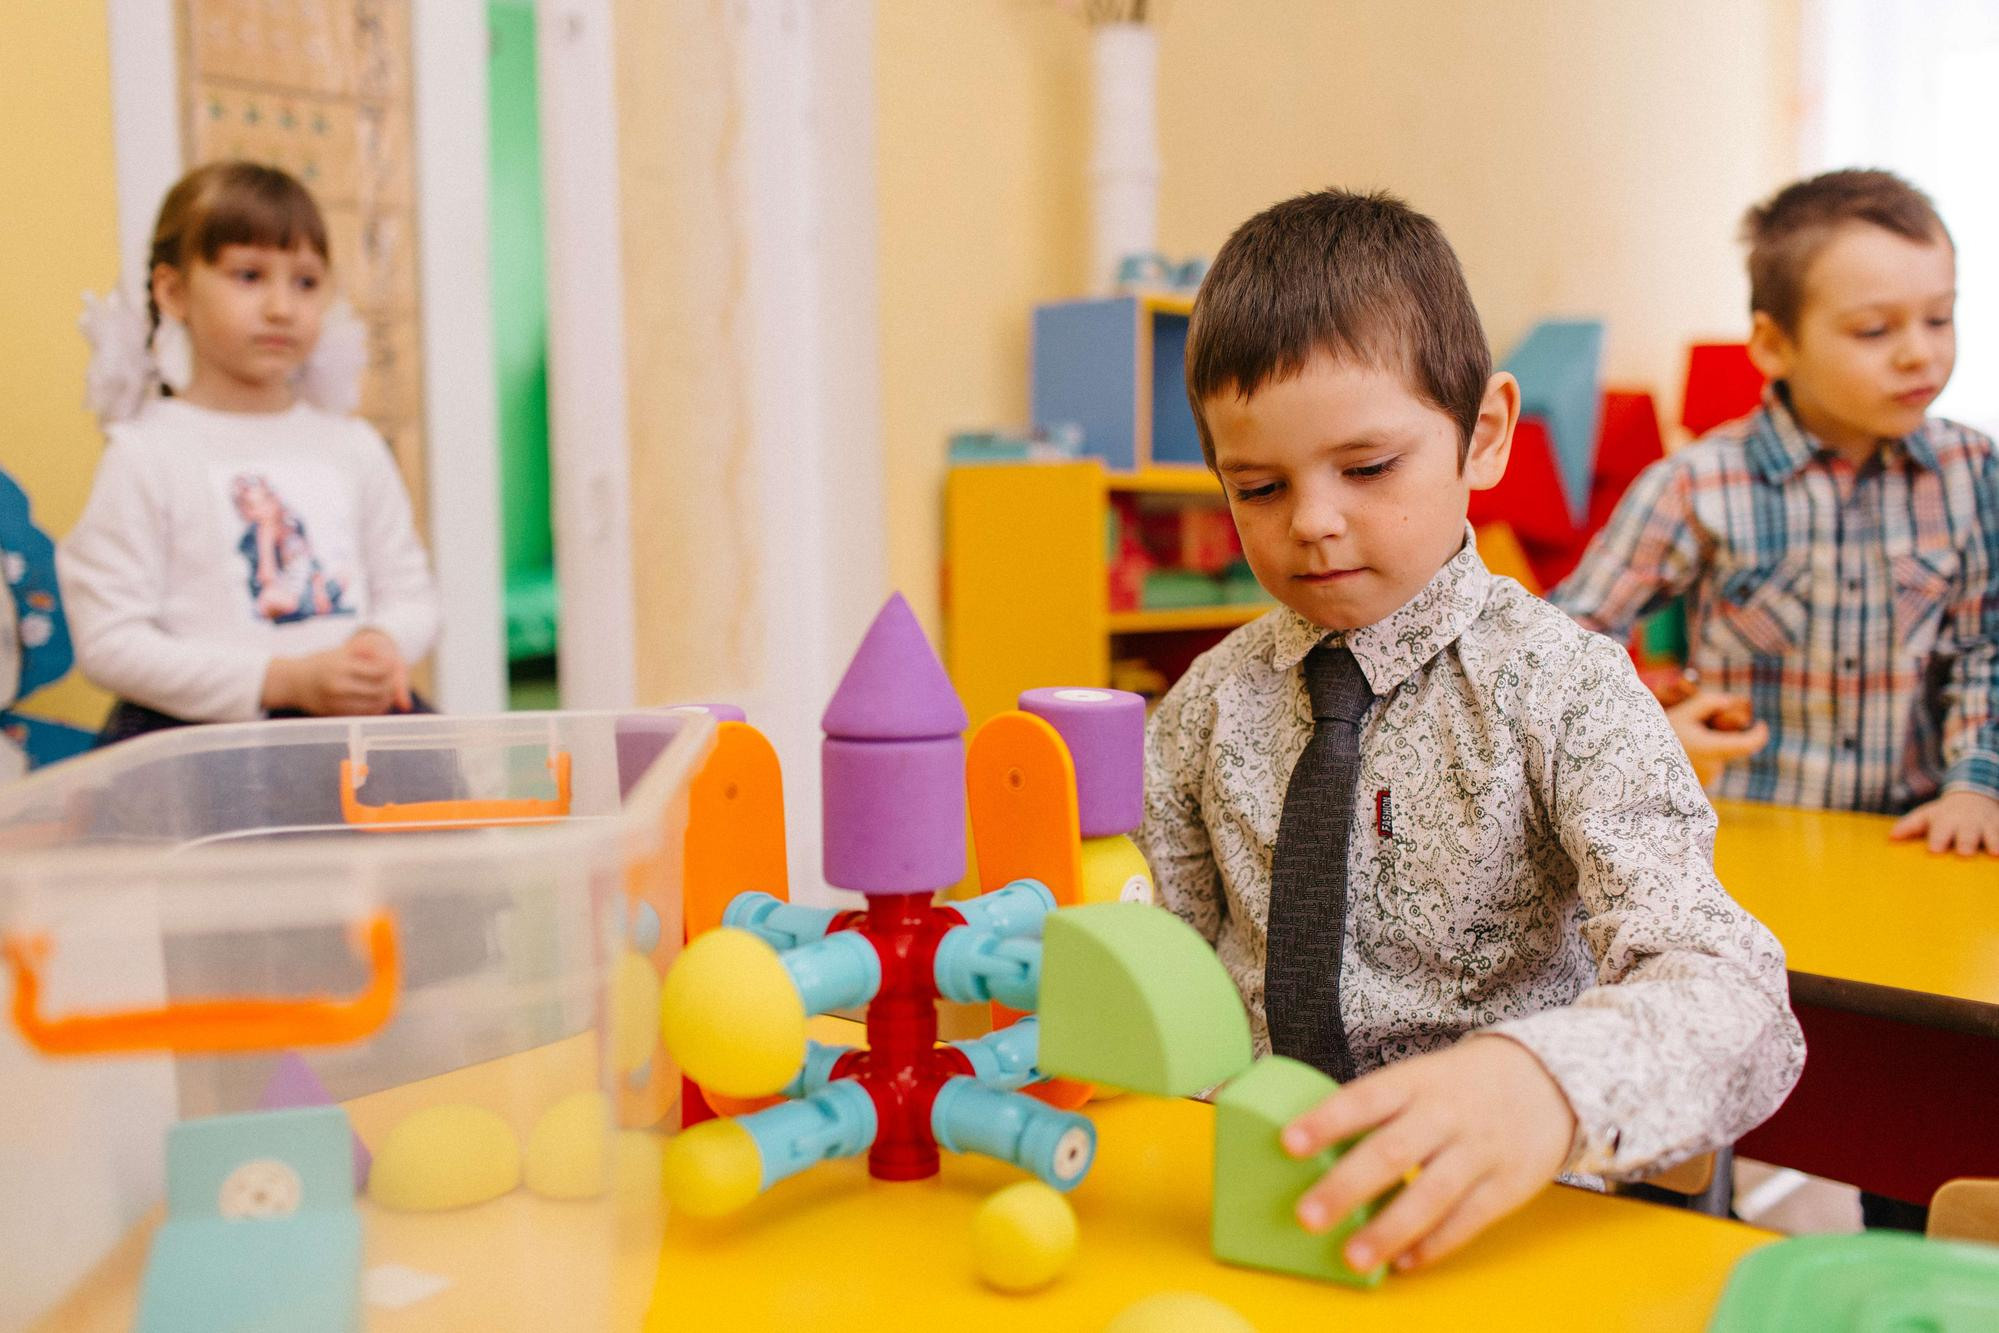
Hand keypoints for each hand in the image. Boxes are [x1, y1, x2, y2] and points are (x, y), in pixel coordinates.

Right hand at [262, 631, 408, 715]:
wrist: (293, 682)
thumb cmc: (321, 663)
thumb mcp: (340, 652)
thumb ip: (364, 651)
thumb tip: (391, 655)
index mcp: (340, 667)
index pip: (379, 670)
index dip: (391, 668)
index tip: (393, 664)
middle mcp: (338, 686)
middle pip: (380, 689)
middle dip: (392, 684)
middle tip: (395, 679)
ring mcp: (336, 703)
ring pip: (375, 704)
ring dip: (387, 698)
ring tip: (389, 690)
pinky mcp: (336, 715)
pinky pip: (364, 714)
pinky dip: (376, 708)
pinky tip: (378, 701)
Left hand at [1282, 1036, 1575, 1273]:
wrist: (1548, 1080)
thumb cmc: (1460, 1085)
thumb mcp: (1420, 1079)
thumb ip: (1378, 1113)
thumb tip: (1315, 1153)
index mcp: (1415, 1082)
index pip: (1364, 1098)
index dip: (1326, 1121)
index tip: (1288, 1143)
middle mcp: (1445, 1115)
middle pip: (1392, 1151)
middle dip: (1346, 1186)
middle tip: (1307, 1215)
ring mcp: (1478, 1151)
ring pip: (1430, 1194)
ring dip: (1389, 1229)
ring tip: (1352, 1256)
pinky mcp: (1506, 1185)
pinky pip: (1468, 1220)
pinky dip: (1435, 1244)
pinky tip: (1404, 1263)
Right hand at [1664, 691, 1767, 787]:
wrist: (1633, 765)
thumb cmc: (1657, 736)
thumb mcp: (1683, 713)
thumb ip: (1709, 703)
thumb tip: (1728, 701)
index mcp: (1713, 749)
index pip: (1749, 745)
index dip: (1759, 734)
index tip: (1760, 724)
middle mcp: (1713, 768)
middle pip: (1727, 747)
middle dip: (1717, 734)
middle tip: (1692, 726)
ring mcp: (1705, 780)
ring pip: (1715, 757)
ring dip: (1705, 746)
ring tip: (1677, 740)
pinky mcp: (1695, 787)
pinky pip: (1704, 767)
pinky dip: (1696, 757)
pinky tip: (1674, 754)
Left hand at [1890, 790, 1998, 856]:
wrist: (1974, 795)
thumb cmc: (1944, 814)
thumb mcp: (1925, 816)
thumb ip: (1909, 826)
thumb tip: (1891, 838)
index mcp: (1946, 821)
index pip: (1940, 831)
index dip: (1938, 839)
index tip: (1934, 849)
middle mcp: (1967, 823)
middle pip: (1967, 833)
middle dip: (1966, 842)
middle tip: (1964, 853)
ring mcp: (1987, 824)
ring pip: (1992, 833)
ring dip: (1993, 841)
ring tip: (1994, 853)